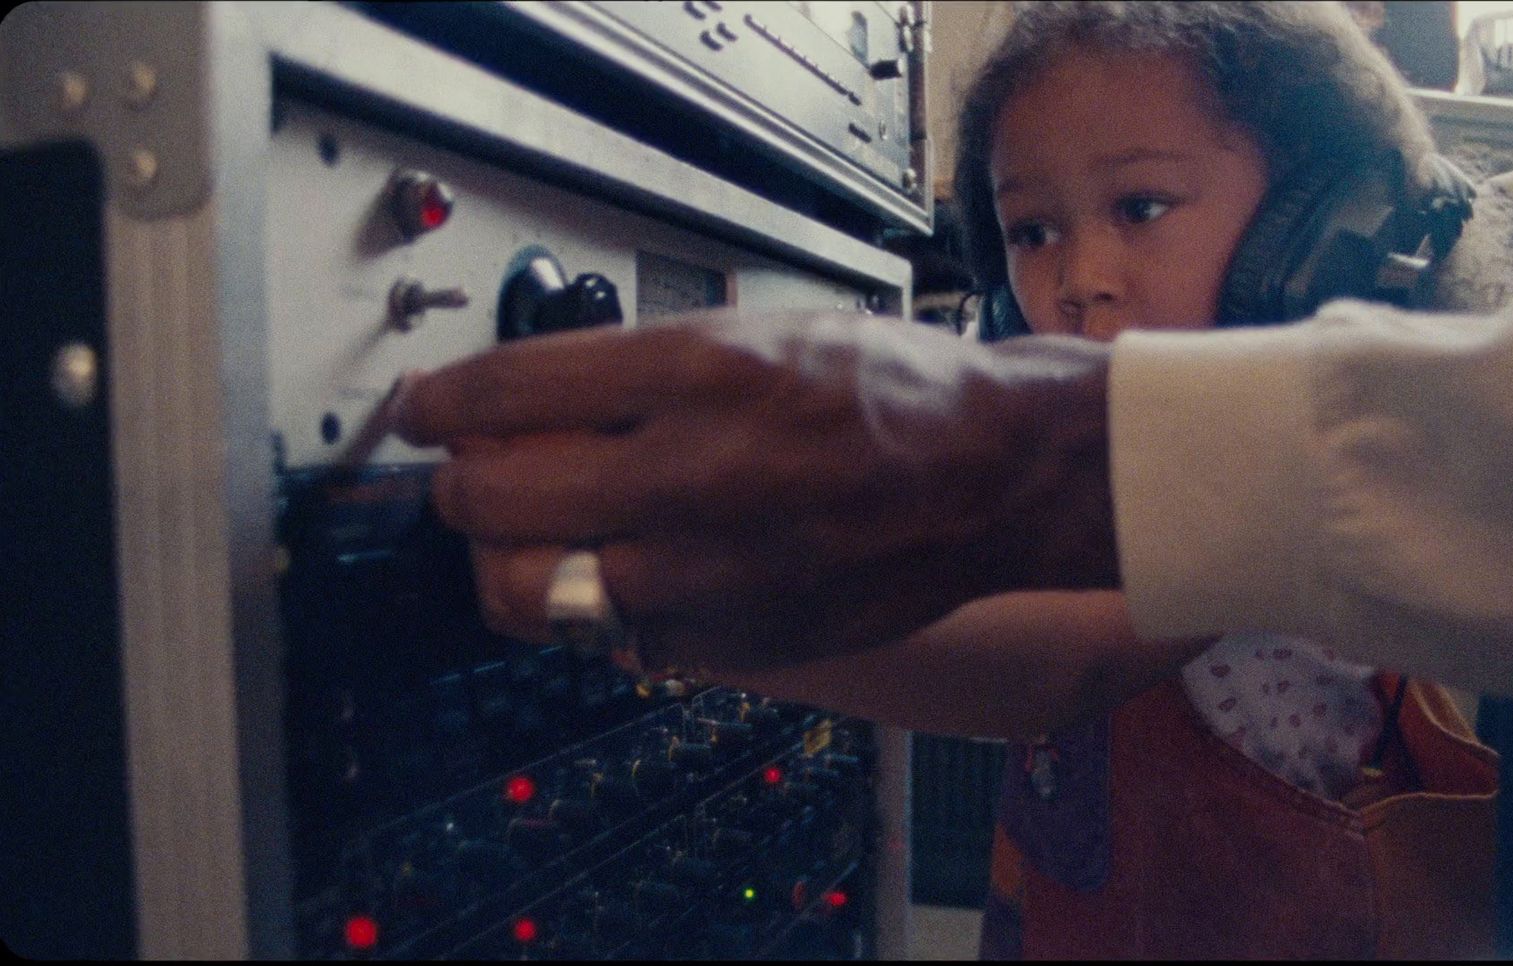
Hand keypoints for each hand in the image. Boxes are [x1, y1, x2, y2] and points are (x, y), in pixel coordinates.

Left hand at [395, 313, 1118, 672]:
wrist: (988, 474)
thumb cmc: (885, 393)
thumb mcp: (754, 331)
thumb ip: (633, 369)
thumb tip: (522, 401)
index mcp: (694, 374)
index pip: (502, 393)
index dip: (437, 404)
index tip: (424, 410)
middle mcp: (690, 474)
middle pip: (489, 500)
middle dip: (458, 487)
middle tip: (470, 476)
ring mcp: (706, 571)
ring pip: (527, 592)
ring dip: (504, 560)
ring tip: (525, 538)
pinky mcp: (728, 641)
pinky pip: (609, 637)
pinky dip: (597, 606)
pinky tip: (628, 570)